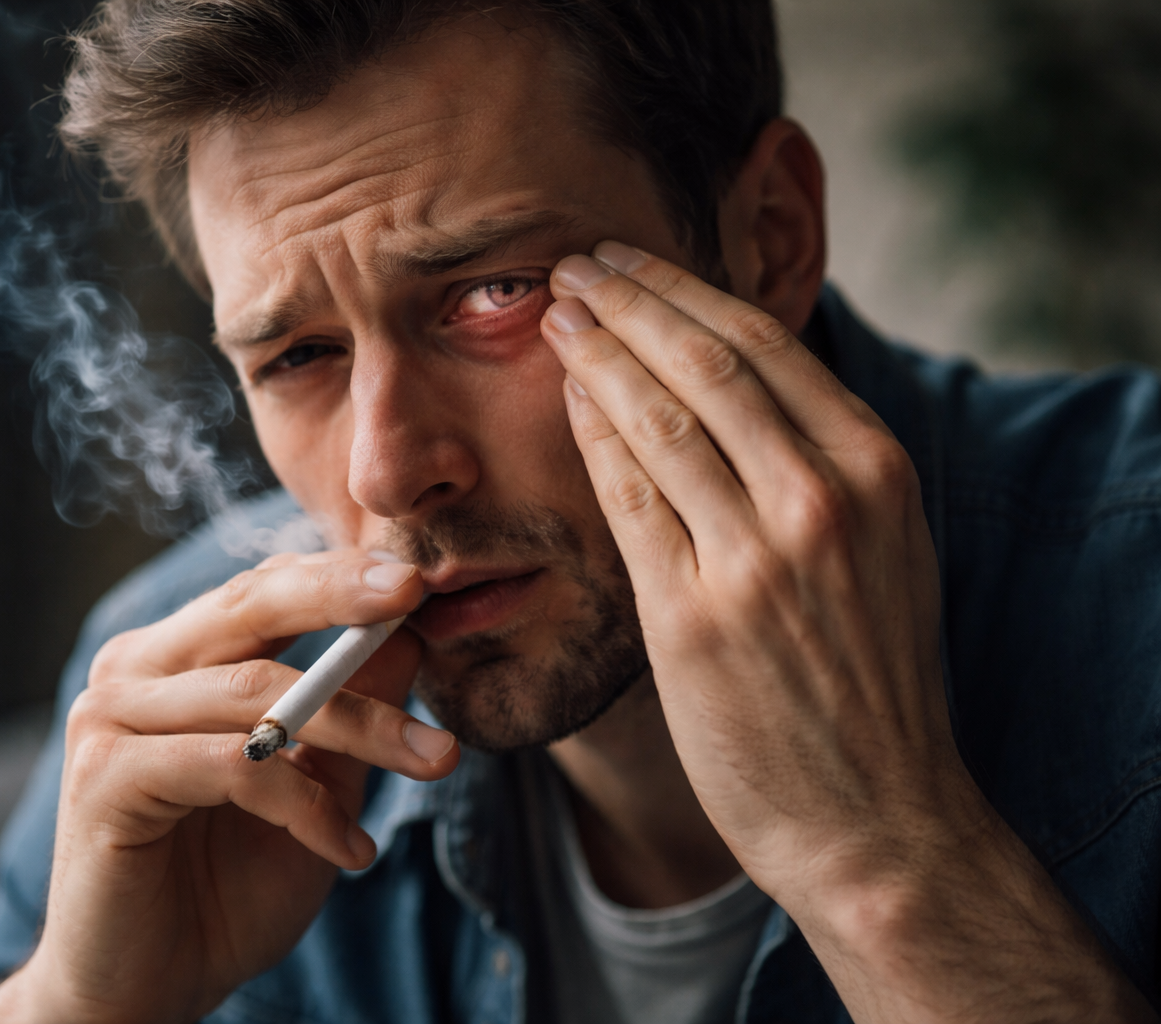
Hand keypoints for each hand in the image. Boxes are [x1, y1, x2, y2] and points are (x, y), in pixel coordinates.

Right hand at [0, 551, 456, 1023]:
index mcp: (174, 658)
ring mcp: (109, 718)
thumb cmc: (225, 888)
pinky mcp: (106, 777)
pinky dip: (307, 805)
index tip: (421, 577)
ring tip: (435, 760)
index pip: (262, 589)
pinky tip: (351, 849)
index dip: (340, 575)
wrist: (144, 992)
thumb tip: (412, 633)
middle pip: (249, 606)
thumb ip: (349, 710)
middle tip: (415, 593)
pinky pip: (235, 766)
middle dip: (342, 596)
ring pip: (257, 691)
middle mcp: (132, 671)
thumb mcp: (315, 788)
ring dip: (362, 726)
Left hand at [541, 243, 1154, 1021]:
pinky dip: (592, 436)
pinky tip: (566, 399)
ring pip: (658, 415)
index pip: (764, 344)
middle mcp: (823, 498)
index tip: (632, 262)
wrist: (874, 817)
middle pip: (704, 361)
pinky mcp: (693, 614)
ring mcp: (757, 555)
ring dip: (598, 352)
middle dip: (628, 299)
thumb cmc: (867, 683)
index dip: (683, 290)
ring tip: (557, 313)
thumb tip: (737, 385)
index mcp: (876, 470)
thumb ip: (825, 467)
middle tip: (575, 264)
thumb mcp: (882, 551)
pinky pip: (627, 497)